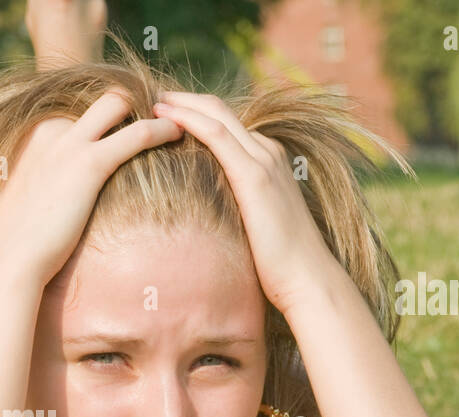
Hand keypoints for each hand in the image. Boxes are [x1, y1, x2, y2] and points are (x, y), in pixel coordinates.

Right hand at [0, 89, 182, 285]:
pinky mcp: (90, 164)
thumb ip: (41, 186)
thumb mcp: (24, 202)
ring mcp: (69, 144)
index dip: (109, 123)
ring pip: (119, 102)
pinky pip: (138, 134)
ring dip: (148, 111)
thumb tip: (53, 198)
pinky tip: (178, 136)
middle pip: (102, 98)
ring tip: (173, 124)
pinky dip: (162, 131)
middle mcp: (51, 131)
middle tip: (157, 120)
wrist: (6, 260)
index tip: (128, 134)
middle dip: (131, 105)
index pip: (82, 113)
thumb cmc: (13, 243)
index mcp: (34, 137)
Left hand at [152, 91, 343, 317]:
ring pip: (216, 115)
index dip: (195, 114)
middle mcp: (267, 151)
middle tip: (152, 97)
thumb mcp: (253, 225)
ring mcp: (263, 159)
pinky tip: (164, 117)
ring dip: (181, 103)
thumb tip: (206, 213)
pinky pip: (217, 135)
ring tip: (152, 101)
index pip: (227, 125)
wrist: (307, 278)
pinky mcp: (254, 175)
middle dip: (184, 100)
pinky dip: (189, 120)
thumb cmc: (280, 263)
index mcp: (268, 159)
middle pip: (219, 110)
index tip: (164, 113)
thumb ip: (234, 207)